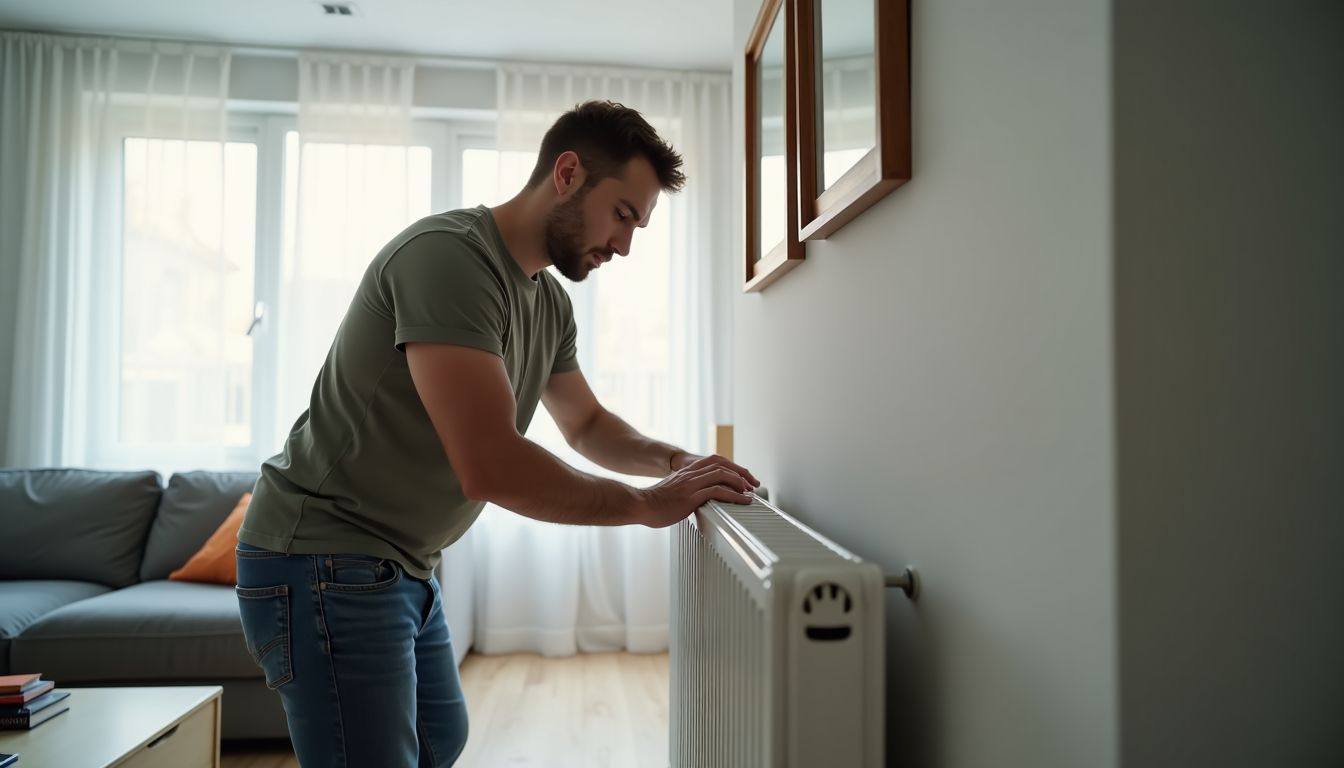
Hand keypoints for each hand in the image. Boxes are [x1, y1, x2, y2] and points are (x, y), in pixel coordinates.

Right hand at [635, 454, 761, 527]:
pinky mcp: (691, 496)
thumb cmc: (654, 502)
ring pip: (722, 475)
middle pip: (722, 464)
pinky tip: (742, 500)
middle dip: (741, 472)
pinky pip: (717, 491)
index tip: (743, 476)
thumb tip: (697, 499)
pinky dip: (734, 495)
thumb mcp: (673, 490)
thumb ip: (686, 489)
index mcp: (687, 471)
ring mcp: (691, 484)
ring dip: (740, 482)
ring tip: (749, 491)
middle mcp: (691, 474)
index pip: (715, 461)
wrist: (639, 505)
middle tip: (752, 483)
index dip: (732, 466)